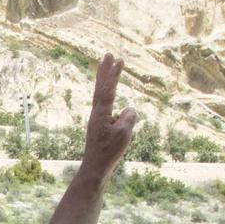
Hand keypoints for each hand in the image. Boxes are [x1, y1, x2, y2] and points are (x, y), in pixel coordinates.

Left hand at [77, 54, 136, 183]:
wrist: (95, 168)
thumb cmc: (109, 152)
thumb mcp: (124, 133)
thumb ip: (129, 117)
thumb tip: (129, 109)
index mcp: (101, 113)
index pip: (108, 89)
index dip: (114, 74)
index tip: (118, 59)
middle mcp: (97, 114)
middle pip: (101, 88)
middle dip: (105, 71)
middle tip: (108, 55)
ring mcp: (97, 120)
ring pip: (105, 99)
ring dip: (107, 83)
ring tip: (107, 69)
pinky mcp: (100, 127)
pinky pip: (110, 112)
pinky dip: (115, 109)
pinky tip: (118, 126)